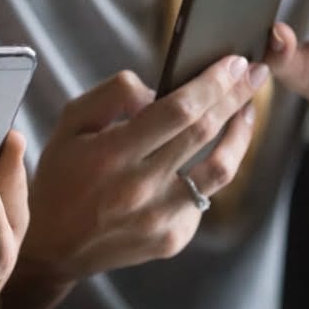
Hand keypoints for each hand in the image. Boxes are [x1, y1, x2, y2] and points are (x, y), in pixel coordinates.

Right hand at [19, 59, 266, 282]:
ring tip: (246, 112)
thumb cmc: (60, 176)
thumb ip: (112, 96)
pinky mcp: (172, 239)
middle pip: (205, 133)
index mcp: (111, 154)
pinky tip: (207, 155)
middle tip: (256, 73)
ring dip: (240, 135)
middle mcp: (139, 187)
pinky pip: (203, 197)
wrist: (53, 246)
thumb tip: (158, 91)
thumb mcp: (70, 124)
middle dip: (236, 97)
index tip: (235, 62)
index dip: (212, 83)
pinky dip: (209, 171)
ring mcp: (159, 218)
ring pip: (220, 170)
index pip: (178, 110)